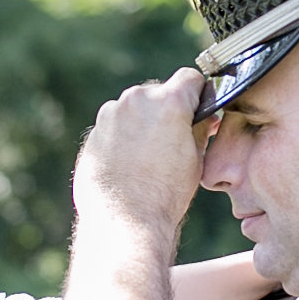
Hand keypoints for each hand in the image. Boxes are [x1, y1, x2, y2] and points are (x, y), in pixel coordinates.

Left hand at [75, 70, 209, 240]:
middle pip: (158, 93)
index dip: (198, 94)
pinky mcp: (93, 134)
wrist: (124, 220)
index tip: (198, 109)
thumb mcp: (196, 160)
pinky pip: (113, 128)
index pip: (190, 78)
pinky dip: (122, 139)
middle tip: (174, 139)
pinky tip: (128, 165)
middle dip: (167, 110)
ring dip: (142, 123)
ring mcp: (110, 115)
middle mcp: (136, 100)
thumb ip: (201, 130)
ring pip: (133, 110)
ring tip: (148, 158)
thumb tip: (205, 118)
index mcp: (168, 101)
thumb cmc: (165, 193)